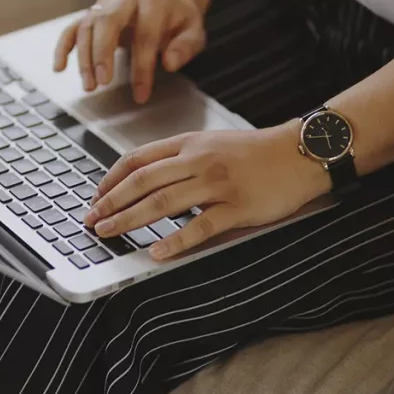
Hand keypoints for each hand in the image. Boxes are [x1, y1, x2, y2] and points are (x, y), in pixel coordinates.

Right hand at [52, 0, 205, 103]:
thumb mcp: (194, 29)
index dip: (142, 67)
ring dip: (84, 57)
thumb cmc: (178, 17)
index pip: (145, 35)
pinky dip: (63, 46)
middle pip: (106, 21)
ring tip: (89, 85)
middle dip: (101, 53)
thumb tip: (170, 63)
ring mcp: (105, 1)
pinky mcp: (92, 11)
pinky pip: (73, 27)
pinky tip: (59, 67)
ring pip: (87, 26)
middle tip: (101, 82)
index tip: (140, 94)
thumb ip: (186, 46)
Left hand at [83, 123, 330, 259]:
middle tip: (91, 219)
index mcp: (189, 143)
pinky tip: (156, 251)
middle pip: (143, 181)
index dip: (111, 178)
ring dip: (130, 219)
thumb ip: (181, 157)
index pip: (138, 158)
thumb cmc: (256, 152)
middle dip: (111, 202)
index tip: (96, 195)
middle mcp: (198, 160)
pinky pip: (200, 226)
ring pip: (163, 202)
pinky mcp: (237, 207)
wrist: (301, 152)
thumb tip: (146, 179)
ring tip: (109, 233)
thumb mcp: (212, 143)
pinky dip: (175, 240)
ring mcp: (217, 183)